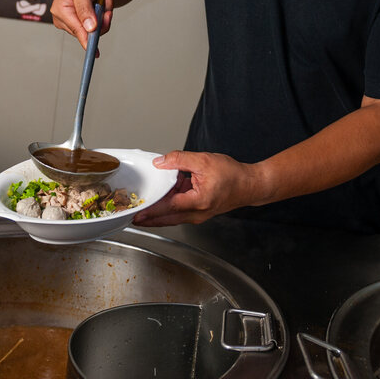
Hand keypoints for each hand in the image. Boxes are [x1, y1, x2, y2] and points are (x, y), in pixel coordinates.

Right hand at [50, 0, 113, 48]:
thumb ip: (84, 8)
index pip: (77, 30)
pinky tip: (104, 2)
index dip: (88, 39)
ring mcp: (73, 22)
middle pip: (88, 31)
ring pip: (95, 29)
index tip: (95, 52)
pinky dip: (104, 14)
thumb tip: (89, 28)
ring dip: (105, 14)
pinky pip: (98, 25)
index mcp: (60, 11)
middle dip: (102, 17)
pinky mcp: (82, 23)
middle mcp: (64, 19)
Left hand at [132, 150, 258, 225]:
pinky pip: (177, 213)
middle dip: (147, 217)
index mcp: (198, 201)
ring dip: (156, 212)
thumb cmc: (233, 175)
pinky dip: (167, 207)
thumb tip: (160, 162)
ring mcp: (197, 215)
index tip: (135, 213)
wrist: (250, 185)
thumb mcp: (204, 161)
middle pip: (165, 218)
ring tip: (140, 207)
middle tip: (129, 214)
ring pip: (170, 217)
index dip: (150, 210)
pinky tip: (160, 198)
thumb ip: (179, 160)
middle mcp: (196, 213)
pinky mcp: (197, 213)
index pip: (168, 207)